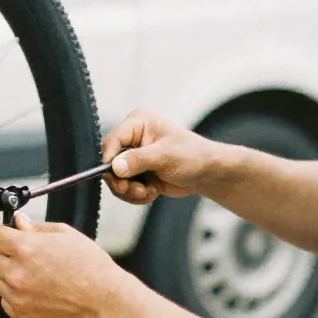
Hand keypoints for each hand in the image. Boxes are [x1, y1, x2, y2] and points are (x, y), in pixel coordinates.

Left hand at [0, 212, 129, 317]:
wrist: (104, 301)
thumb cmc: (91, 267)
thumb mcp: (65, 234)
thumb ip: (36, 226)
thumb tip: (19, 221)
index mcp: (26, 249)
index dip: (2, 232)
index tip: (8, 234)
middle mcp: (17, 273)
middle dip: (3, 252)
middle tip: (22, 253)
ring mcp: (18, 296)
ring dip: (8, 274)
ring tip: (34, 274)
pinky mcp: (22, 315)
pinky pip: (5, 301)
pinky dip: (15, 295)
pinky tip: (35, 290)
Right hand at [102, 107, 217, 204]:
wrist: (207, 173)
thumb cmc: (192, 155)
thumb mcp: (165, 156)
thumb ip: (138, 160)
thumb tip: (115, 167)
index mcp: (138, 122)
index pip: (113, 139)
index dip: (109, 158)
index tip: (113, 174)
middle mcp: (133, 137)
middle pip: (110, 161)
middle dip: (122, 180)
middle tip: (133, 190)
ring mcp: (134, 156)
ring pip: (116, 177)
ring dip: (130, 190)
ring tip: (148, 192)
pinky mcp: (137, 172)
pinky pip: (125, 187)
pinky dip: (136, 194)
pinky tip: (152, 192)